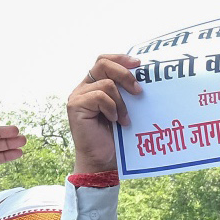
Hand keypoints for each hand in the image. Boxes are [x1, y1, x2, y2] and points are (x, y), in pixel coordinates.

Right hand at [69, 55, 142, 175]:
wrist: (104, 161)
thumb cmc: (117, 138)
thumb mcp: (126, 109)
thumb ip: (127, 92)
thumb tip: (145, 76)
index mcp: (95, 84)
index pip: (104, 60)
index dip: (121, 58)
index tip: (139, 64)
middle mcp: (84, 87)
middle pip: (103, 64)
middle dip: (125, 74)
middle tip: (139, 91)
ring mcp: (78, 95)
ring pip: (106, 83)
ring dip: (121, 101)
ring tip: (125, 119)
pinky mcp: (75, 105)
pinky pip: (100, 96)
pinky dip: (112, 108)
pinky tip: (115, 121)